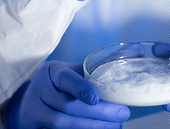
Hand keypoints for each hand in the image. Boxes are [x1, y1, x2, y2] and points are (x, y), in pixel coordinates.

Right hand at [4, 61, 129, 128]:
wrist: (32, 100)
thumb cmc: (63, 82)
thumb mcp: (76, 69)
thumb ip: (103, 63)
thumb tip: (137, 49)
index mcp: (51, 71)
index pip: (65, 79)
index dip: (80, 88)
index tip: (96, 98)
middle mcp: (39, 90)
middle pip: (68, 105)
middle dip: (98, 113)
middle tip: (122, 114)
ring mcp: (33, 112)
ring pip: (63, 123)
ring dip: (92, 126)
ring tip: (115, 126)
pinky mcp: (34, 128)